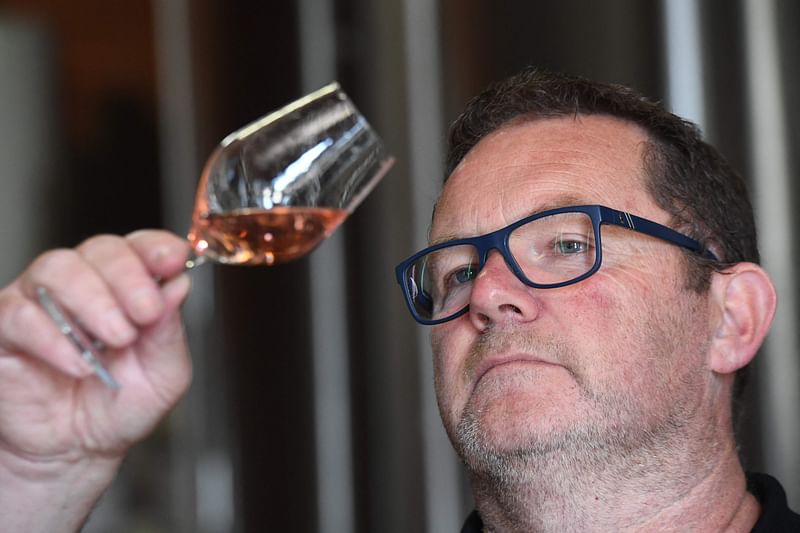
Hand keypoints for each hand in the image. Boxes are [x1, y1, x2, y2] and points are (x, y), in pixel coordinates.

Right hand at [0, 230, 192, 530]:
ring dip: (92, 301)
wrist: (77, 451)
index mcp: (128, 287)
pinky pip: (18, 313)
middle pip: (101, 250)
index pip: (140, 247)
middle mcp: (85, 284)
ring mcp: (41, 301)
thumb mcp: (164, 374)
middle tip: (145, 313)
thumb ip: (169, 331)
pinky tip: (78, 363)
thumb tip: (177, 286)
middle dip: (128, 277)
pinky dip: (51, 337)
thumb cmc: (120, 405)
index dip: (157, 247)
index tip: (173, 258)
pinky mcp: (5, 329)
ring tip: (115, 340)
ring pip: (57, 268)